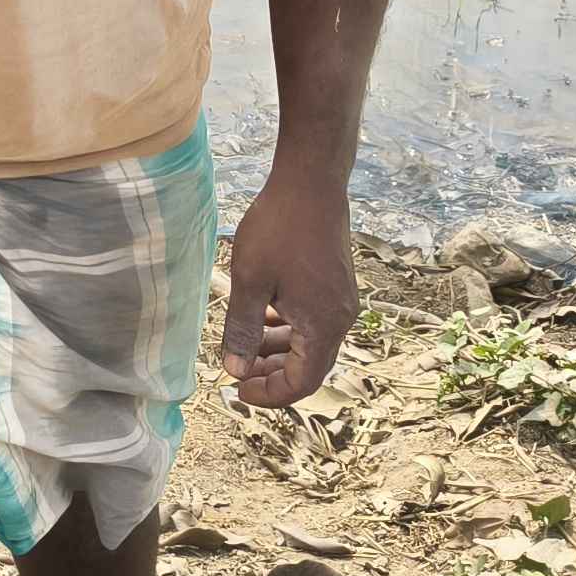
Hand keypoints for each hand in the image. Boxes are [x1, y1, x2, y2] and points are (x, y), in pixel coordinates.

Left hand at [220, 171, 356, 408]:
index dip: (270, 394)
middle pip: (309, 366)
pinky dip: (287, 326)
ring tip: (243, 345)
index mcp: (324, 326)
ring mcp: (341, 301)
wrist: (311, 181)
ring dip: (278, 349)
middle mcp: (340, 319)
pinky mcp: (335, 284)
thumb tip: (234, 370)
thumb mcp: (249, 281)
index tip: (239, 391)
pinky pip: (313, 320)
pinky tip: (262, 314)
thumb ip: (242, 329)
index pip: (302, 383)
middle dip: (272, 374)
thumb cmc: (279, 228)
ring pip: (310, 342)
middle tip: (237, 372)